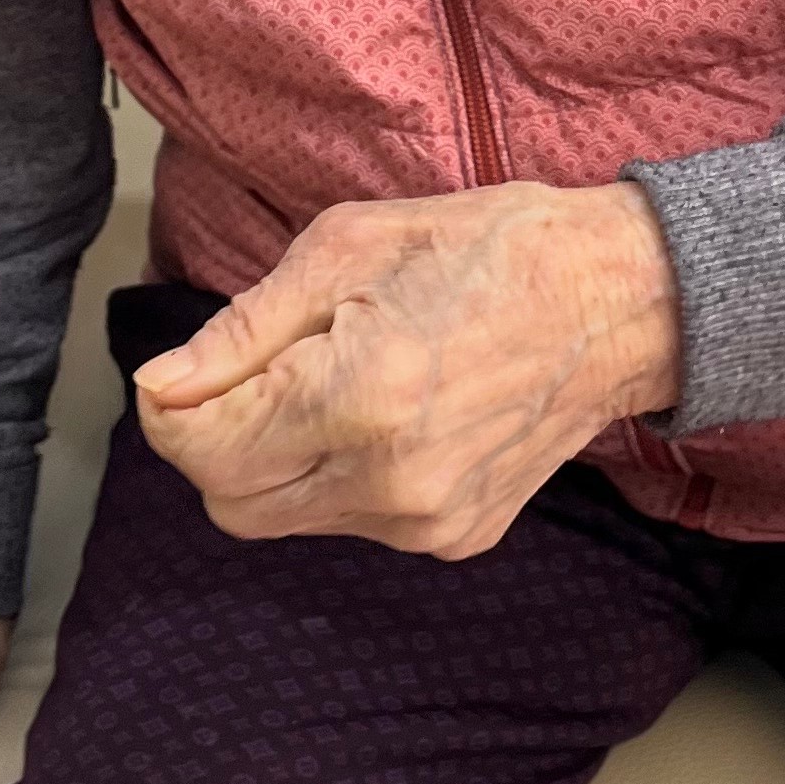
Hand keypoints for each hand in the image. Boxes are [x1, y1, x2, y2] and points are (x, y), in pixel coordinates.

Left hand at [137, 182, 682, 558]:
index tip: (186, 375)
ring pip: (289, 519)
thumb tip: (166, 383)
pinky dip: (344, 477)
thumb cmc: (488, 250)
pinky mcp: (457, 537)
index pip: (202, 449)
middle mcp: (389, 482)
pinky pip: (354, 523)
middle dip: (221, 443)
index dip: (174, 411)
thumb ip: (246, 328)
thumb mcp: (349, 246)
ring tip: (346, 380)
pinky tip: (394, 415)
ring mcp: (427, 521)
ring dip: (284, 460)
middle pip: (232, 503)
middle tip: (263, 371)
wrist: (618, 300)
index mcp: (357, 398)